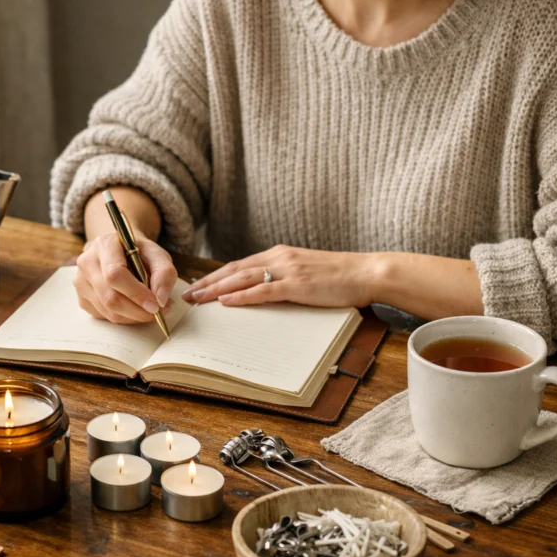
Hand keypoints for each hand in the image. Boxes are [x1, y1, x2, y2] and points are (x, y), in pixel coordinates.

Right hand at [75, 232, 177, 323]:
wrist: (119, 251)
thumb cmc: (139, 253)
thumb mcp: (157, 255)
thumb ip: (164, 273)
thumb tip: (161, 300)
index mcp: (104, 245)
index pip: (115, 274)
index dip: (136, 293)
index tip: (156, 304)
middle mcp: (87, 262)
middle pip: (109, 297)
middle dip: (136, 311)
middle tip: (156, 313)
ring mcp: (81, 282)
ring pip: (107, 310)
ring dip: (132, 317)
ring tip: (149, 310)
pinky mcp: (82, 298)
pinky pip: (104, 316)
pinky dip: (124, 318)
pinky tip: (134, 308)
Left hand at [182, 245, 378, 307]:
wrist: (367, 272)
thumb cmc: (340, 277)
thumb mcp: (306, 273)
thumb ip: (284, 278)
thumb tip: (263, 292)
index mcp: (280, 255)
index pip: (239, 265)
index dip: (215, 275)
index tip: (198, 285)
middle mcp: (279, 258)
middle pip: (234, 270)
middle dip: (208, 283)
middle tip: (188, 294)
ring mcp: (287, 270)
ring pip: (243, 279)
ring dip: (217, 289)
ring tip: (198, 299)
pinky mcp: (297, 285)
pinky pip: (263, 290)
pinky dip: (242, 296)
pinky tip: (226, 302)